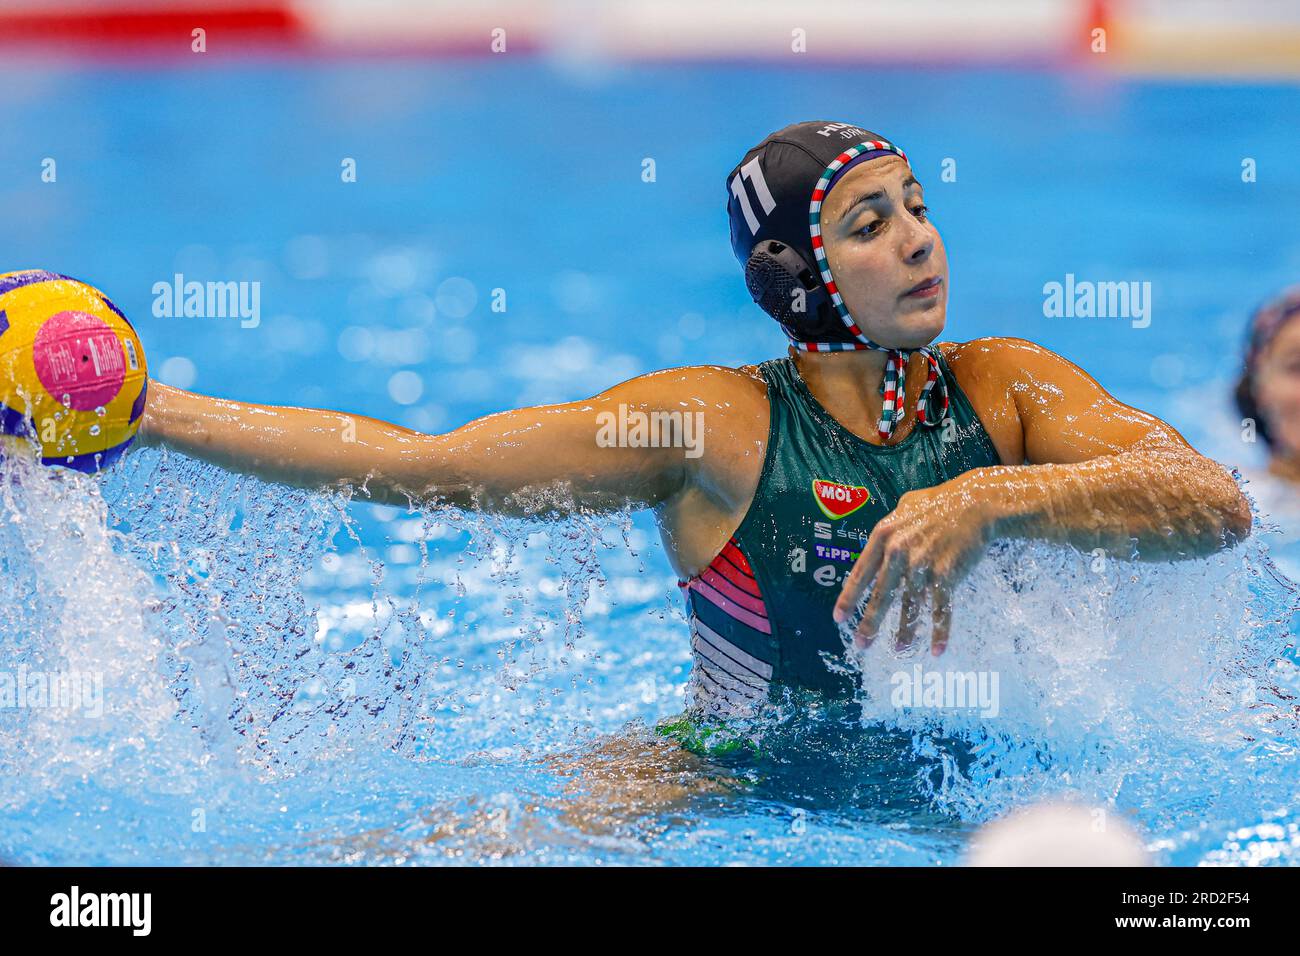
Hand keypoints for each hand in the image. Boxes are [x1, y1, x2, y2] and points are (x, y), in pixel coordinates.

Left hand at [832, 478, 999, 655]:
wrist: (975, 503)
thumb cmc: (940, 502)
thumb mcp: (905, 506)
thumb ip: (889, 527)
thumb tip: (879, 543)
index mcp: (884, 536)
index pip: (861, 573)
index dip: (849, 598)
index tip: (840, 618)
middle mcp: (899, 552)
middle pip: (881, 595)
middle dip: (870, 623)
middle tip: (861, 644)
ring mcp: (922, 564)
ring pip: (910, 606)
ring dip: (905, 631)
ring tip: (898, 649)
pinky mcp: (946, 574)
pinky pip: (941, 609)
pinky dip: (940, 631)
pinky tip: (937, 649)